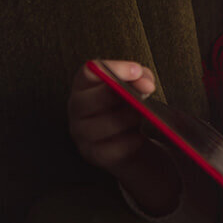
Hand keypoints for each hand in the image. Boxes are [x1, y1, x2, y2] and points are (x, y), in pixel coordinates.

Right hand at [67, 60, 155, 174]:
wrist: (131, 140)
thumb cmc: (130, 106)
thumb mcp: (137, 87)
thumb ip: (142, 78)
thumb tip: (145, 84)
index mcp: (85, 86)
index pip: (89, 71)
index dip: (113, 68)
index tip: (136, 71)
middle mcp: (78, 109)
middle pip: (87, 100)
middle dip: (115, 96)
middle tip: (140, 97)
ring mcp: (81, 134)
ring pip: (97, 126)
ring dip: (123, 119)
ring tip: (142, 115)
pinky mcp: (93, 154)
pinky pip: (108, 149)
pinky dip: (127, 142)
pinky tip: (139, 137)